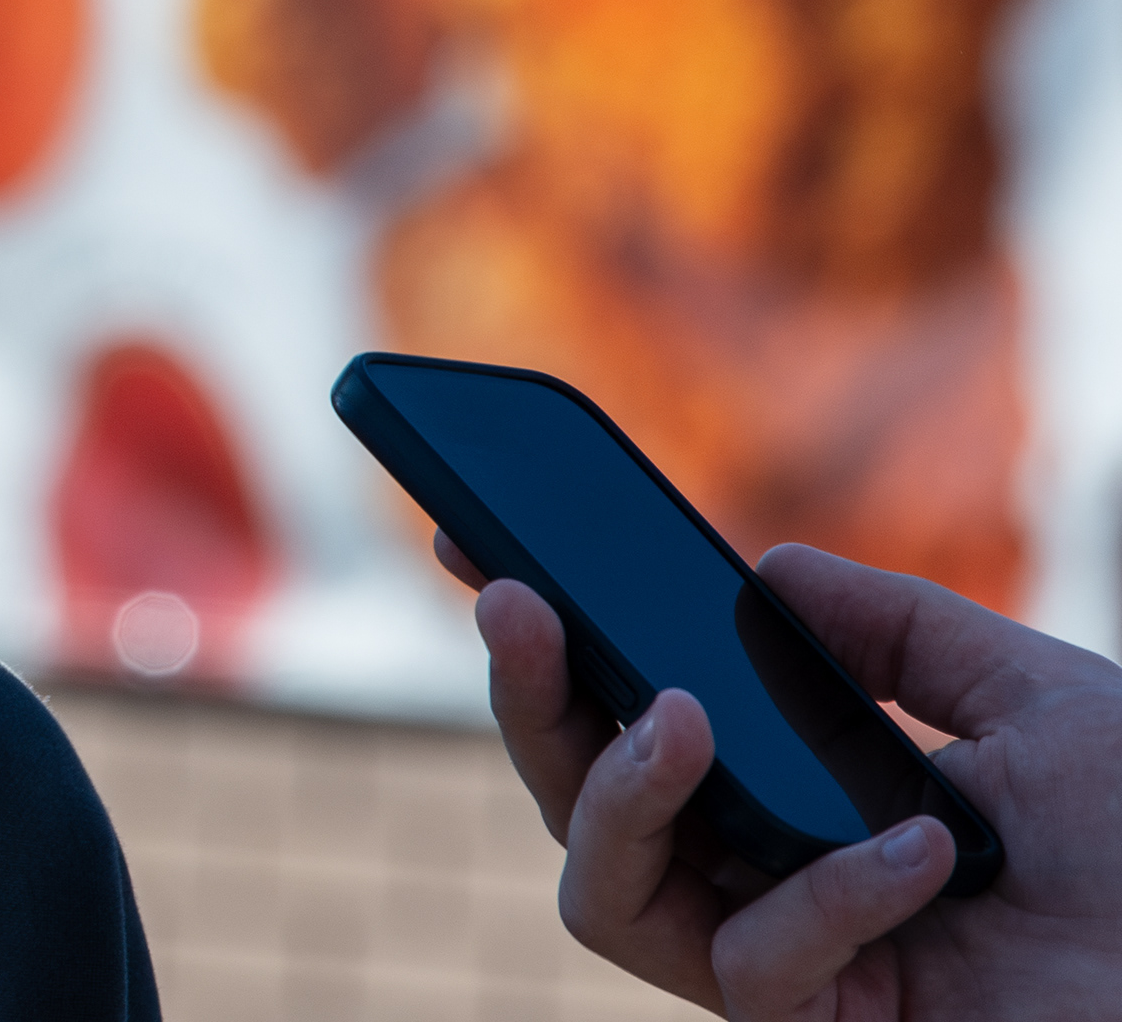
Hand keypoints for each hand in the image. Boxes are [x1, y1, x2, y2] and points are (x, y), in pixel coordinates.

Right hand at [447, 534, 1121, 1017]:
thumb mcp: (1035, 699)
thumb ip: (902, 630)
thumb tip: (765, 571)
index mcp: (799, 790)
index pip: (633, 711)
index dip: (546, 641)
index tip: (478, 547)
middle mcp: (767, 876)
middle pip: (574, 800)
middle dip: (526, 696)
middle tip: (518, 604)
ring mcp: (788, 965)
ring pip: (606, 895)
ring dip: (617, 795)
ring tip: (680, 722)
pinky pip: (759, 964)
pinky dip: (830, 892)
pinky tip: (922, 848)